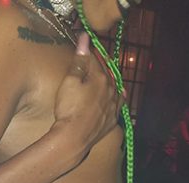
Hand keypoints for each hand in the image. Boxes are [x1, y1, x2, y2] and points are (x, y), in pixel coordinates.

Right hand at [53, 33, 121, 165]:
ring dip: (109, 82)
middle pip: (105, 74)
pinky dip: (119, 99)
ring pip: (114, 89)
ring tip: (105, 77)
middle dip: (98, 68)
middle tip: (90, 64)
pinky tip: (120, 96)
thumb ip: (79, 60)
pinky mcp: (112, 120)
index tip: (81, 49)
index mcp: (100, 78)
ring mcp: (113, 106)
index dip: (86, 54)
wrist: (73, 138)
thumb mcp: (70, 81)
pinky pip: (119, 105)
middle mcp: (110, 90)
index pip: (93, 60)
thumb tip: (85, 37)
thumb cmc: (69, 108)